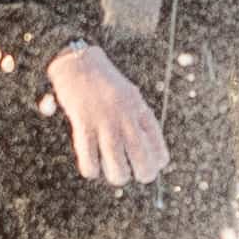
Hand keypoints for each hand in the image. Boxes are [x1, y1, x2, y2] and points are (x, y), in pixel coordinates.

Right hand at [46, 43, 167, 186]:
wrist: (79, 62)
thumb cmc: (104, 82)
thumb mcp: (130, 97)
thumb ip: (138, 121)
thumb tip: (147, 150)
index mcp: (141, 111)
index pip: (159, 149)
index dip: (156, 163)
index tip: (149, 165)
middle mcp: (127, 119)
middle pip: (143, 162)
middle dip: (143, 175)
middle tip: (135, 175)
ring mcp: (105, 123)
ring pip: (118, 167)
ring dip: (117, 176)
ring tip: (114, 174)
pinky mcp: (84, 124)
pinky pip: (89, 159)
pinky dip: (91, 170)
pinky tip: (91, 168)